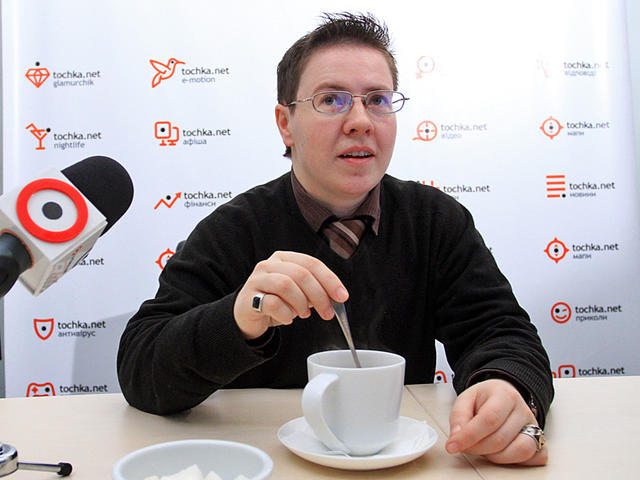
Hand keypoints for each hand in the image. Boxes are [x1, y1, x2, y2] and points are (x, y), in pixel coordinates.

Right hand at [233, 251, 347, 338]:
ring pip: (286, 285)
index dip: (329, 280)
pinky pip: (272, 303)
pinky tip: (287, 319)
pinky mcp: (249, 297)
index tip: (342, 296)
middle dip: (319, 295)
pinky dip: (285, 314)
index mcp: (284, 258)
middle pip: (301, 274)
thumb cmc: (276, 301)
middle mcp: (269, 264)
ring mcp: (257, 279)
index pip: (311, 263)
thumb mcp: (298, 293)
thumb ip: (314, 291)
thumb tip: (336, 298)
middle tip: (328, 313)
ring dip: (301, 303)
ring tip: (304, 314)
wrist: (247, 315)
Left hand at [445, 379, 547, 464]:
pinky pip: (534, 458)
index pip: (488, 419)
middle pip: (500, 439)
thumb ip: (458, 416)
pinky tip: (503, 452)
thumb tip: (456, 437)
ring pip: (520, 451)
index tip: (453, 446)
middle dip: (477, 448)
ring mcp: (534, 426)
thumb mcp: (466, 399)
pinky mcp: (541, 440)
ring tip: (484, 448)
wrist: (504, 394)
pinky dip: (516, 461)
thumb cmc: (486, 398)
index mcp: (504, 395)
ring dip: (496, 457)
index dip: (469, 436)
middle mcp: (522, 410)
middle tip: (466, 446)